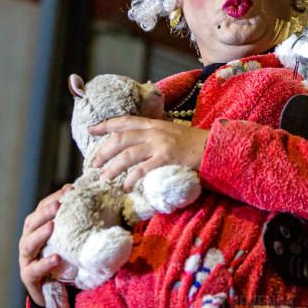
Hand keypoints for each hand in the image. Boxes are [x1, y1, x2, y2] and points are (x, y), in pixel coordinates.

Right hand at [18, 184, 71, 305]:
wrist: (54, 292)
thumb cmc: (62, 259)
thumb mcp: (67, 238)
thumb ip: (73, 221)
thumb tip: (89, 197)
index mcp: (36, 228)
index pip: (41, 208)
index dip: (54, 198)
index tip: (70, 190)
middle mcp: (28, 241)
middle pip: (31, 223)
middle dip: (44, 212)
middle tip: (58, 204)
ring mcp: (26, 259)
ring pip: (29, 244)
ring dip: (40, 234)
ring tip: (52, 226)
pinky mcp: (29, 277)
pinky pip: (34, 270)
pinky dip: (44, 263)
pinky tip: (56, 258)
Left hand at [89, 117, 209, 189]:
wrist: (215, 148)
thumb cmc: (193, 144)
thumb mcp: (171, 133)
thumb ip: (153, 136)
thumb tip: (134, 147)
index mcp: (154, 124)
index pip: (125, 121)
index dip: (106, 125)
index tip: (91, 129)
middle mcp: (155, 131)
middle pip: (121, 138)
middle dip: (104, 150)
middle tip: (93, 164)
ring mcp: (161, 144)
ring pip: (128, 154)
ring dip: (113, 167)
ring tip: (104, 177)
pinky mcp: (167, 159)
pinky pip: (143, 169)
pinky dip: (131, 179)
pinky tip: (125, 186)